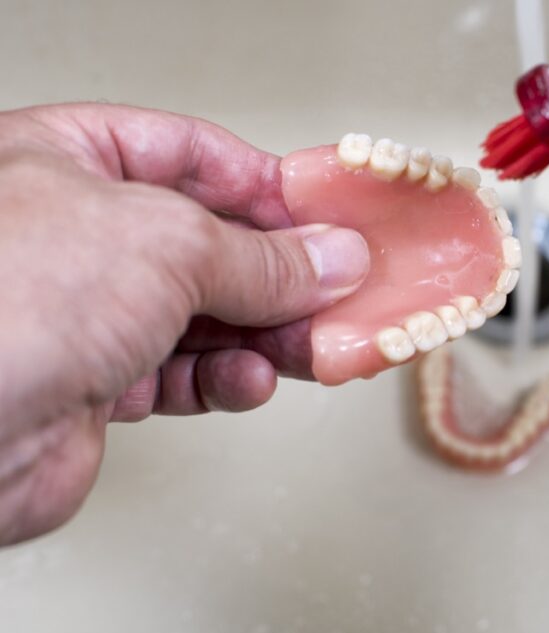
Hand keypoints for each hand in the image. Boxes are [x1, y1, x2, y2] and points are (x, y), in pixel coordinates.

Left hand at [0, 104, 368, 545]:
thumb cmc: (6, 306)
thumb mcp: (166, 245)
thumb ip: (262, 256)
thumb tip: (330, 259)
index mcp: (63, 161)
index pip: (191, 154)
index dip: (266, 186)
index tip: (327, 220)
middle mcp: (71, 234)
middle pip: (207, 243)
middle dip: (278, 274)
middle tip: (337, 291)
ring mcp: (83, 310)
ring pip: (204, 315)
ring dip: (264, 333)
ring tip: (311, 344)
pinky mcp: (95, 382)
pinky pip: (183, 374)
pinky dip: (226, 379)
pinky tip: (250, 380)